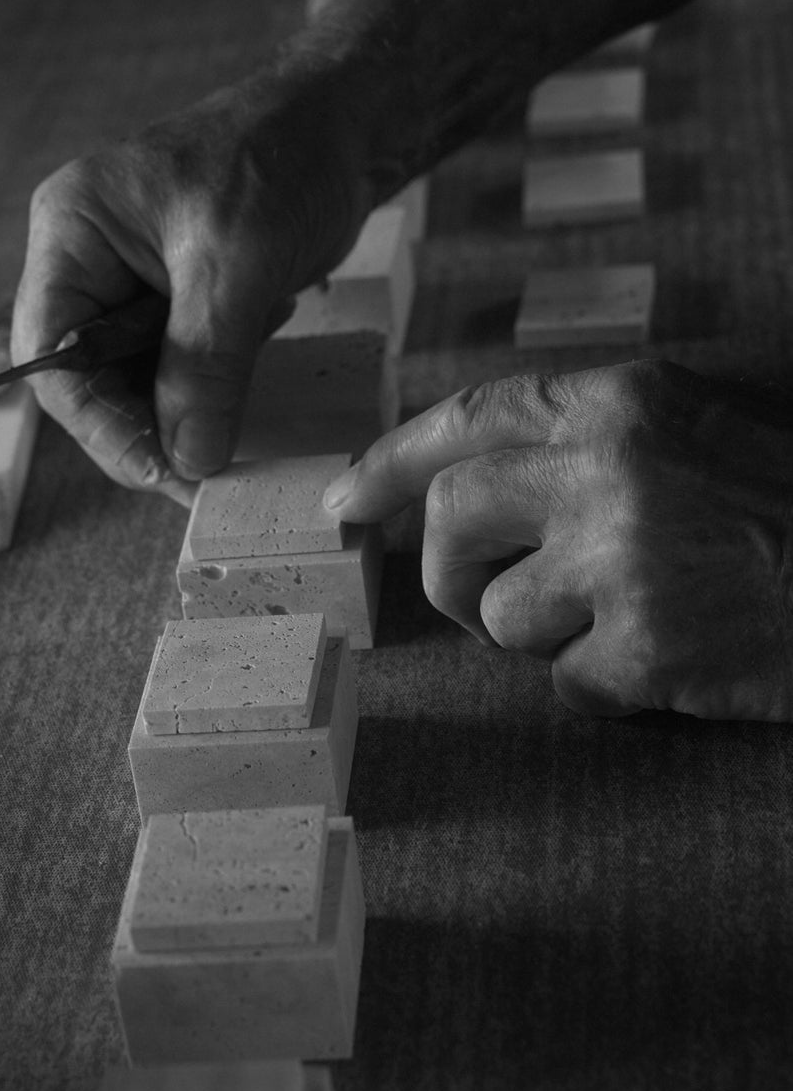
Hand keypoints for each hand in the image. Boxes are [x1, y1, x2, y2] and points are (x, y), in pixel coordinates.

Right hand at [12, 75, 366, 502]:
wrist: (347, 120)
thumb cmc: (282, 160)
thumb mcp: (237, 268)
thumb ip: (204, 366)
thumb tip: (187, 459)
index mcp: (72, 232)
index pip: (54, 356)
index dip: (101, 425)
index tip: (159, 472)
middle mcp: (91, 259)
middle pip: (92, 378)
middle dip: (147, 428)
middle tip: (204, 478)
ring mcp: (135, 279)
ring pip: (140, 379)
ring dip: (188, 411)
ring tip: (239, 426)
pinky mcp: (182, 295)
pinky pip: (181, 364)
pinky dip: (218, 383)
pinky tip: (259, 347)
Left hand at [325, 361, 792, 720]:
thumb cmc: (788, 502)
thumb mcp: (695, 426)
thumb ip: (586, 437)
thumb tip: (469, 479)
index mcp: (622, 402)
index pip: (467, 419)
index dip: (390, 462)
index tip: (342, 503)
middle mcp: (610, 471)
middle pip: (448, 522)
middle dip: (446, 571)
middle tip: (481, 594)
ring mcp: (625, 563)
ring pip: (498, 618)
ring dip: (544, 633)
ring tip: (628, 617)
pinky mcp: (650, 652)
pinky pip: (568, 686)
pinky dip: (605, 688)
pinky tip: (670, 662)